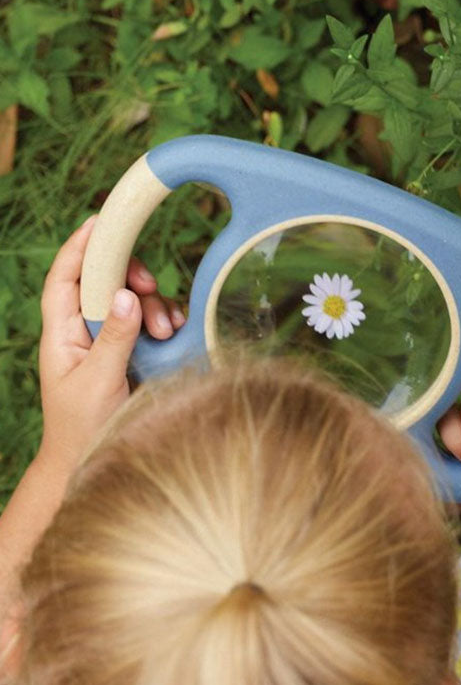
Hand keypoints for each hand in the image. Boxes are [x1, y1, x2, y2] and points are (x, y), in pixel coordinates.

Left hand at [37, 217, 184, 472]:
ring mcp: (110, 342)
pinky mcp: (134, 355)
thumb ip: (115, 338)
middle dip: (130, 277)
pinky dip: (166, 320)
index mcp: (62, 335)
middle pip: (104, 283)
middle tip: (150, 284)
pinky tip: (174, 332)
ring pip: (133, 301)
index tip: (98, 222)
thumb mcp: (98, 382)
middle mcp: (84, 332)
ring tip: (164, 331)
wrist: (91, 462)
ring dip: (153, 306)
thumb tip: (129, 295)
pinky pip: (151, 323)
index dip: (78, 249)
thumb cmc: (84, 427)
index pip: (64, 280)